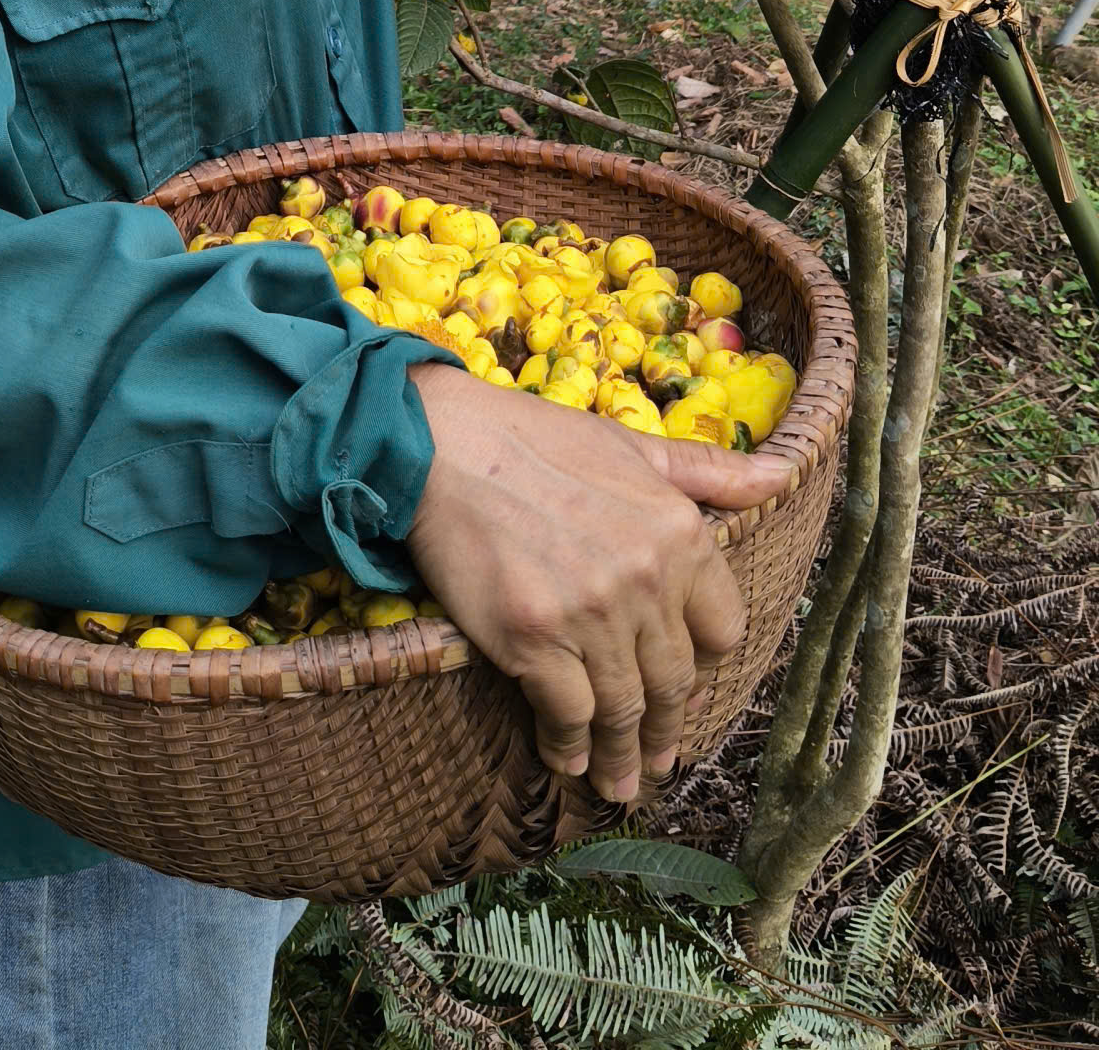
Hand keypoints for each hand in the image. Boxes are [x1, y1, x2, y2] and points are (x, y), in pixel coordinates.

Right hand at [406, 361, 793, 803]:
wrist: (441, 444)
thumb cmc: (535, 439)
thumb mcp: (633, 446)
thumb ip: (709, 472)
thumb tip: (781, 478)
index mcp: (680, 532)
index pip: (723, 629)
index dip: (704, 662)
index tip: (685, 683)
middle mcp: (646, 577)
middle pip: (674, 679)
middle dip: (666, 727)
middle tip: (658, 760)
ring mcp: (592, 612)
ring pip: (624, 707)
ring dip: (623, 754)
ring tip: (619, 782)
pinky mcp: (535, 639)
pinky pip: (569, 714)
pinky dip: (571, 746)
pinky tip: (569, 760)